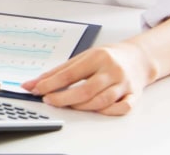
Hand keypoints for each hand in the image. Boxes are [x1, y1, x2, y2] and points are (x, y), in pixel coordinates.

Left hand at [22, 40, 154, 115]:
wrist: (137, 58)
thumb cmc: (106, 58)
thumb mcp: (82, 58)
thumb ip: (58, 72)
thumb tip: (32, 84)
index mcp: (98, 57)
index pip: (71, 74)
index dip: (52, 84)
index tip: (38, 90)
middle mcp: (112, 70)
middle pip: (86, 89)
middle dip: (64, 98)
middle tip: (49, 100)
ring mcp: (124, 83)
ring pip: (102, 101)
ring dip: (82, 106)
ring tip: (69, 105)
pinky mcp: (134, 95)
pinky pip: (122, 108)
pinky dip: (108, 111)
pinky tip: (96, 110)